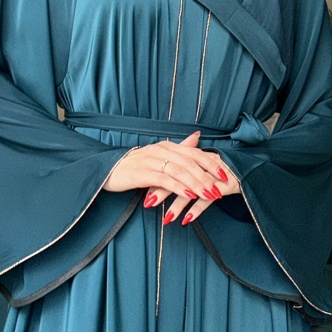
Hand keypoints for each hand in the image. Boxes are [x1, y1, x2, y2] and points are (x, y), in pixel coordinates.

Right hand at [103, 131, 239, 223]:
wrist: (107, 170)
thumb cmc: (135, 166)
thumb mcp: (159, 156)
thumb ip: (179, 148)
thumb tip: (197, 136)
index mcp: (167, 146)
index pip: (194, 152)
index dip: (210, 163)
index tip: (224, 174)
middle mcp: (161, 150)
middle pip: (189, 162)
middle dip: (207, 176)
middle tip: (219, 189)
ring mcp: (151, 160)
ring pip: (179, 171)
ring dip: (196, 184)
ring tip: (209, 194)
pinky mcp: (142, 173)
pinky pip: (164, 180)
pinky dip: (179, 188)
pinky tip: (189, 195)